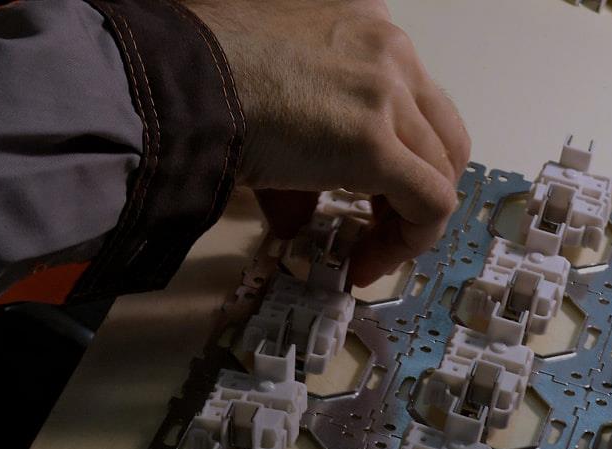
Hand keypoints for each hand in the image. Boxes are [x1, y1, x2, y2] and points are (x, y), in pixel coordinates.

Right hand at [185, 0, 470, 285]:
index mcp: (364, 22)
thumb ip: (301, 146)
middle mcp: (389, 49)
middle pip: (440, 135)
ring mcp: (387, 94)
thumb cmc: (198, 73)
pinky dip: (410, 241)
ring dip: (409, 223)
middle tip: (377, 227)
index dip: (402, 153)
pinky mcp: (374, 143)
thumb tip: (295, 217)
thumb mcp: (269, 87)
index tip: (368, 194)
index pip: (413, 98)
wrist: (171, 80)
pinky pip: (429, 204)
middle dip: (417, 189)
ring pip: (440, 172)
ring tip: (367, 254)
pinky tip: (368, 262)